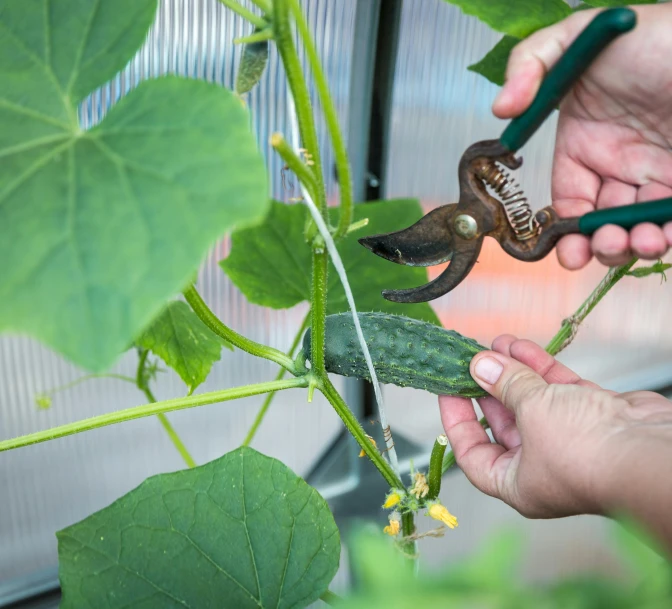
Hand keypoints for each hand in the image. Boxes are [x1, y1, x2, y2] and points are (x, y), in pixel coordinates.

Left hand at [439, 335, 671, 520]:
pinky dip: (540, 368)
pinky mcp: (593, 416)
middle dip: (487, 386)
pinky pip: (558, 390)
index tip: (447, 389)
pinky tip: (520, 346)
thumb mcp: (531, 412)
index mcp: (517, 482)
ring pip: (531, 401)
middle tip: (472, 358)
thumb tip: (479, 365)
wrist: (650, 452)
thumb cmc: (585, 451)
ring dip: (513, 371)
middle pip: (502, 423)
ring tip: (495, 343)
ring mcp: (568, 440)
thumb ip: (504, 384)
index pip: (473, 454)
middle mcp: (541, 465)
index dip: (456, 421)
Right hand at [493, 5, 671, 269]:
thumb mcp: (575, 37)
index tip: (570, 250)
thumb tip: (501, 109)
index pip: (570, 201)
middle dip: (604, 246)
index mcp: (584, 144)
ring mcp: (659, 171)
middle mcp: (620, 164)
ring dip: (638, 244)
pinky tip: (668, 233)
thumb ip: (530, 65)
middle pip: (604, 223)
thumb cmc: (648, 32)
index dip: (567, 231)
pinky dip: (671, 233)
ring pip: (641, 226)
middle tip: (610, 245)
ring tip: (646, 241)